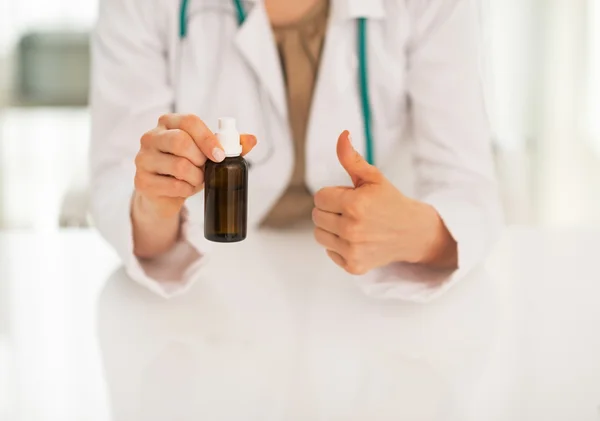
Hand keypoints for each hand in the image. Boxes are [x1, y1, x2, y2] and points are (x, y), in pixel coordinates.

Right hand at [134, 113, 256, 218]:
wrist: (164, 194)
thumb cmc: (187, 167)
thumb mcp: (208, 154)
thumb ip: (230, 145)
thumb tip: (252, 139)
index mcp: (168, 123)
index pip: (189, 121)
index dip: (208, 138)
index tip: (220, 155)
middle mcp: (151, 137)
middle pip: (181, 141)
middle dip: (201, 159)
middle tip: (206, 169)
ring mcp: (143, 158)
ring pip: (179, 165)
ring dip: (196, 177)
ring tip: (197, 180)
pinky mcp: (142, 180)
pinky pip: (173, 185)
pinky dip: (187, 190)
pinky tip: (185, 189)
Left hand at [312, 131, 456, 274]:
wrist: (413, 233)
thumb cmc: (391, 202)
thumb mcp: (373, 178)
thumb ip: (352, 159)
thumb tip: (341, 136)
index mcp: (354, 204)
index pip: (320, 197)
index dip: (333, 195)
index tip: (350, 197)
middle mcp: (352, 229)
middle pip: (316, 216)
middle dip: (331, 210)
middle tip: (353, 211)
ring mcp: (352, 250)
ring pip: (319, 235)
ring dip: (331, 228)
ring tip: (352, 225)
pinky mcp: (354, 266)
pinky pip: (330, 252)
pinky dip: (339, 246)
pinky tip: (357, 240)